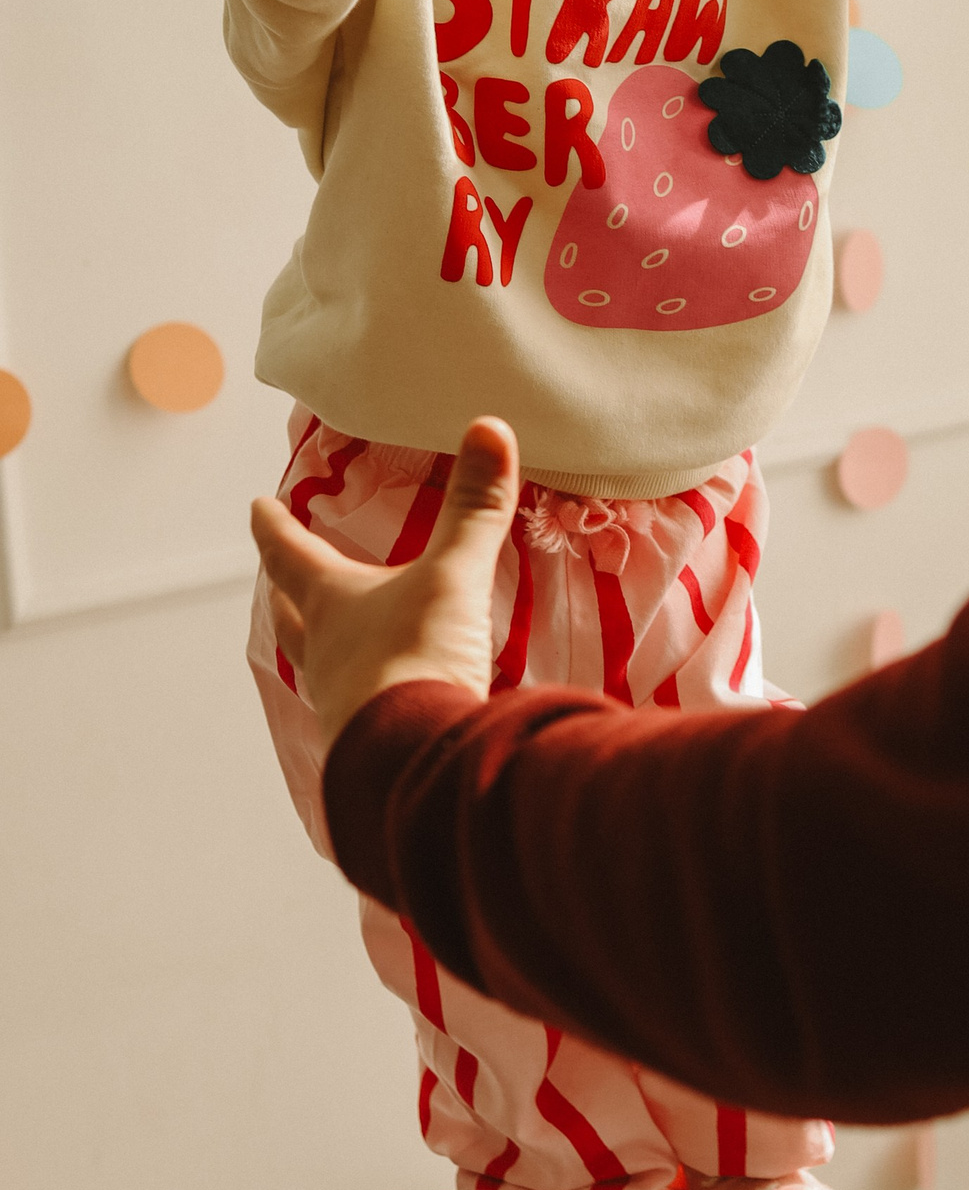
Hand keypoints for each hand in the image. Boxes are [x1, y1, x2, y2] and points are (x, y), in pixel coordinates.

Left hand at [253, 416, 516, 747]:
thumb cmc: (417, 656)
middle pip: (294, 619)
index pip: (291, 556)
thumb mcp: (453, 576)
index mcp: (332, 605)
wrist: (415, 761)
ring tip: (333, 642)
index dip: (274, 528)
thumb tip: (489, 429)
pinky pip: (358, 710)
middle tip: (280, 583)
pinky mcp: (368, 745)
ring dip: (323, 649)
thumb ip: (475, 508)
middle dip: (288, 596)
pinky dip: (364, 694)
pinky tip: (385, 699)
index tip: (257, 507)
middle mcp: (326, 655)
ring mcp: (342, 705)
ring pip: (321, 668)